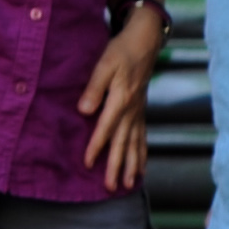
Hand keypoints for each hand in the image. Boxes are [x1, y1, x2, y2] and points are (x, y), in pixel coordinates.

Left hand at [76, 17, 158, 193]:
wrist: (144, 42)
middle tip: (111, 186)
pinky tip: (142, 168)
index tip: (88, 163)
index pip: (106, 128)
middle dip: (117, 166)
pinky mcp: (141, 111)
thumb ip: (94, 88)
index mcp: (121, 100)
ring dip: (133, 165)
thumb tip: (84, 110)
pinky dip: (142, 154)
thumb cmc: (121, 51)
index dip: (97, 147)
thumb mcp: (104, 64)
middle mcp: (131, 111)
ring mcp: (138, 113)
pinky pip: (143, 137)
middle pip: (123, 143)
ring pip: (135, 144)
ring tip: (129, 184)